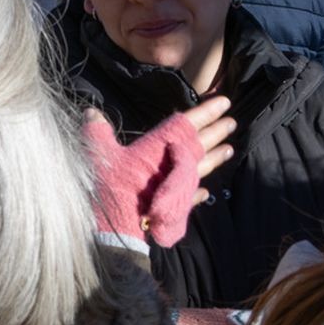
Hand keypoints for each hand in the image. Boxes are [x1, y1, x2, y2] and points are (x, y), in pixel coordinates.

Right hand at [84, 96, 235, 247]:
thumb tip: (91, 112)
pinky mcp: (176, 204)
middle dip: (216, 131)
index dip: (205, 112)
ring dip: (216, 157)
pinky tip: (206, 191)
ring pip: (202, 167)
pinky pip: (191, 195)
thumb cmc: (111, 184)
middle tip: (232, 121)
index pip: (186, 124)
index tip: (223, 101)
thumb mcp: (100, 154)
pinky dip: (198, 192)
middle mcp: (173, 164)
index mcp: (158, 148)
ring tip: (230, 148)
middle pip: (200, 144)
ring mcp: (177, 185)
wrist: (119, 222)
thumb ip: (97, 133)